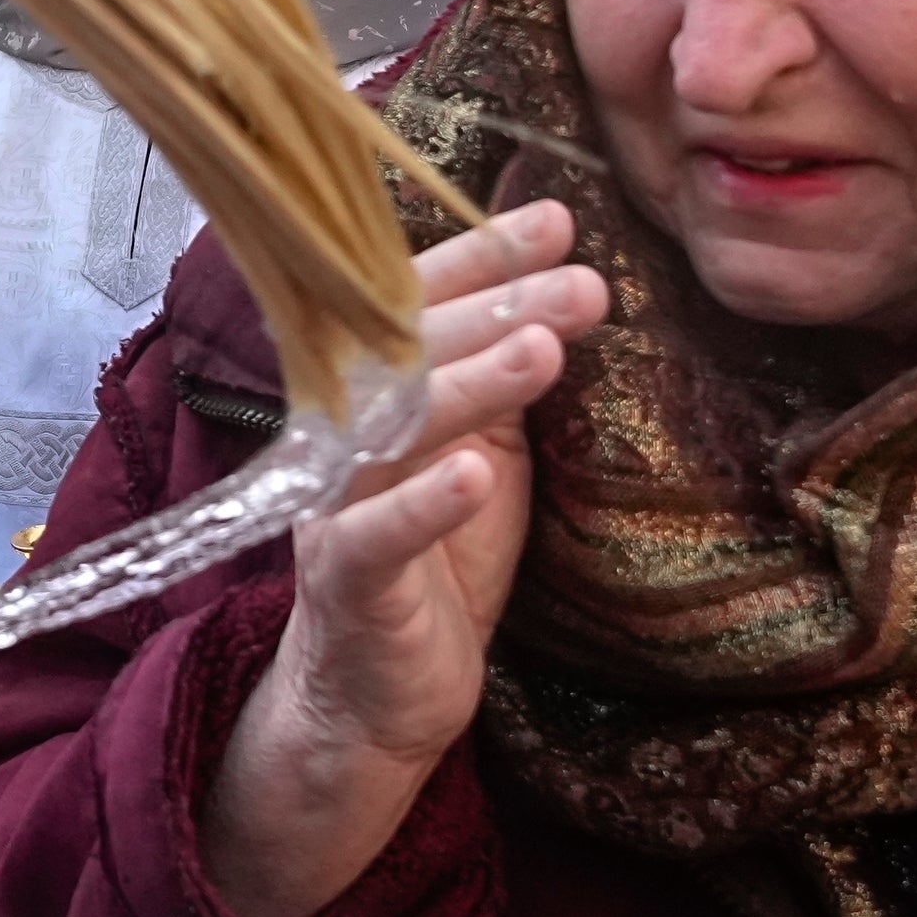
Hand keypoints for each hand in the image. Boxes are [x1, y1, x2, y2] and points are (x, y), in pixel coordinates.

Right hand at [201, 201, 603, 916]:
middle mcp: (340, 430)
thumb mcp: (483, 455)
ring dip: (469, 383)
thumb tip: (558, 288)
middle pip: (406, 347)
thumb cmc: (437, 567)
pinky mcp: (345, 579)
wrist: (376, 697)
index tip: (559, 220)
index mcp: (373, 390)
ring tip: (545, 350)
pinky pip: (374, 533)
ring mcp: (334, 502)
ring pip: (393, 425)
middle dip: (495, 307)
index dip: (482, 256)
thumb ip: (499, 380)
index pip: (418, 301)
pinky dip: (423, 502)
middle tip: (581, 284)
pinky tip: (475, 472)